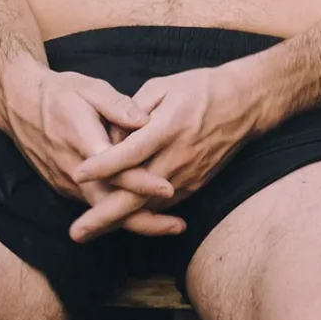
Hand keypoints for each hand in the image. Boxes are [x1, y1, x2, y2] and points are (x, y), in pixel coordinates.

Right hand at [0, 61, 181, 242]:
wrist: (19, 105)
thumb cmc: (60, 93)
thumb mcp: (90, 88)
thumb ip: (118, 105)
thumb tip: (145, 120)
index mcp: (83, 142)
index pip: (116, 171)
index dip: (142, 182)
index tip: (169, 188)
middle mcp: (73, 171)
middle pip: (110, 205)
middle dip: (145, 220)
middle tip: (178, 226)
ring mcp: (66, 183)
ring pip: (102, 210)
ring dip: (134, 220)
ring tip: (170, 225)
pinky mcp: (64, 187)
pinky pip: (94, 204)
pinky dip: (118, 213)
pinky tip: (144, 213)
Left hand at [69, 61, 270, 222]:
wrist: (244, 105)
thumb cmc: (199, 89)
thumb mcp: (163, 87)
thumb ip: (132, 110)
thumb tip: (110, 136)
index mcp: (168, 128)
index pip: (130, 153)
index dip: (103, 166)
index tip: (78, 174)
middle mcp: (177, 158)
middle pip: (136, 196)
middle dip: (104, 216)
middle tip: (76, 233)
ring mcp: (188, 176)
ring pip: (148, 207)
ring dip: (117, 222)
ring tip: (88, 232)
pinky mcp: (195, 184)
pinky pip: (163, 205)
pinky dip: (140, 215)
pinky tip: (117, 222)